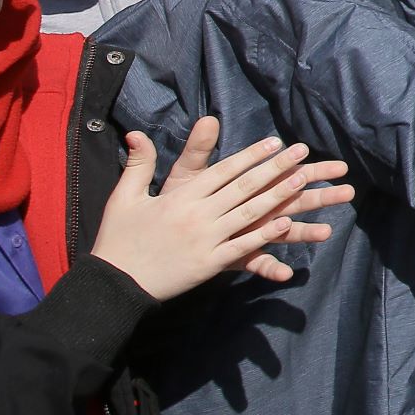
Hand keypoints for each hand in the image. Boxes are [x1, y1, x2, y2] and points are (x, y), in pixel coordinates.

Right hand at [90, 116, 354, 299]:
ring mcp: (205, 239)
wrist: (112, 282)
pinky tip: (286, 224)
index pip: (223, 170)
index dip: (251, 155)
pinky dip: (264, 237)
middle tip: (302, 152)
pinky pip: (242, 248)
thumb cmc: (117, 238)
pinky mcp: (208, 264)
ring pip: (249, 213)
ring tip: (303, 180)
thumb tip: (136, 132)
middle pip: (243, 186)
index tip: (275, 142)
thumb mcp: (123, 197)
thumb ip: (138, 164)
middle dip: (275, 167)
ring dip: (278, 195)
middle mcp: (196, 214)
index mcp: (180, 197)